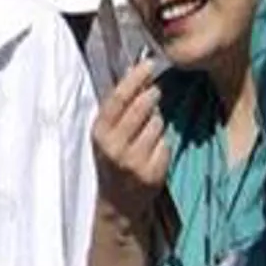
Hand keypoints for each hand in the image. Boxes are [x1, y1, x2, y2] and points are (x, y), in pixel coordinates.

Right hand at [91, 59, 169, 220]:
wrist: (118, 201)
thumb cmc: (113, 160)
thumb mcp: (107, 135)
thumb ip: (118, 110)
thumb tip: (138, 78)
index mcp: (99, 133)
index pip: (118, 99)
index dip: (135, 78)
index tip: (149, 63)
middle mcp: (114, 147)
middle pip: (141, 107)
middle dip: (151, 95)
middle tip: (156, 91)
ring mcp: (133, 161)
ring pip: (156, 124)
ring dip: (157, 123)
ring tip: (148, 133)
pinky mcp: (152, 172)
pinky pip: (166, 144)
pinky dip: (163, 144)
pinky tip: (153, 152)